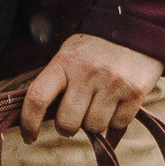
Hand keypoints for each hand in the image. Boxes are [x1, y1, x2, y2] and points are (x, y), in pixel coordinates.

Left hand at [18, 32, 164, 143]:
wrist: (136, 29)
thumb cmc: (94, 49)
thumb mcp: (68, 56)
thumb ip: (55, 82)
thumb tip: (37, 115)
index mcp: (64, 62)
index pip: (38, 98)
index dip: (28, 123)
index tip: (29, 137)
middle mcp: (87, 73)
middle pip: (67, 122)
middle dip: (67, 127)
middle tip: (73, 118)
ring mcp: (112, 84)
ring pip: (94, 127)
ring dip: (93, 123)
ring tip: (98, 104)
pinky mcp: (135, 93)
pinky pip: (118, 125)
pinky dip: (115, 120)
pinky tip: (116, 103)